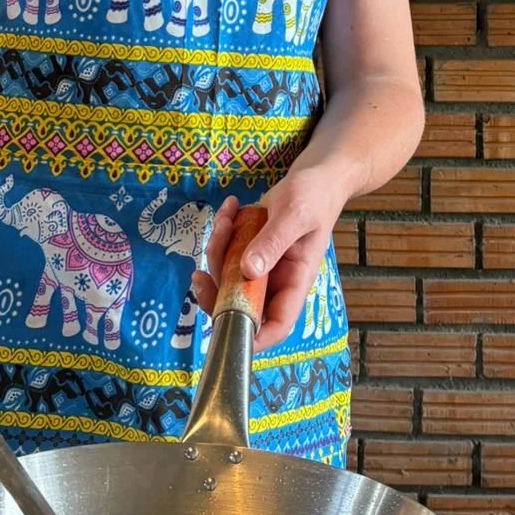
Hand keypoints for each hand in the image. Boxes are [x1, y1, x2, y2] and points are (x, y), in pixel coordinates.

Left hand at [192, 171, 340, 350]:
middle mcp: (277, 280)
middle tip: (198, 274)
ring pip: (227, 276)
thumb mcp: (295, 214)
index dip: (253, 337)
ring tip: (226, 217)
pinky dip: (222, 232)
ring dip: (218, 250)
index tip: (224, 330)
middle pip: (241, 305)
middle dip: (216, 291)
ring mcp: (261, 266)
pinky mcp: (249, 249)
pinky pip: (227, 252)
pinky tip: (231, 207)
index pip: (277, 325)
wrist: (315, 176)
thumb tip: (248, 271)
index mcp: (295, 281)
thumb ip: (273, 242)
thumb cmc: (314, 196)